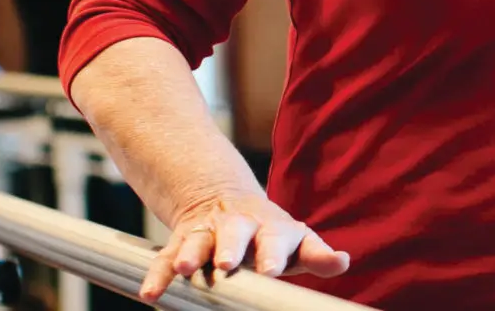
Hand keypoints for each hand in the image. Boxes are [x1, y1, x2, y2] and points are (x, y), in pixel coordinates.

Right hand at [142, 192, 350, 301]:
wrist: (223, 201)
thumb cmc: (268, 235)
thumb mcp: (295, 242)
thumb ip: (316, 254)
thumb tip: (343, 261)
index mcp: (273, 228)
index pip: (279, 236)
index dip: (275, 252)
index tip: (271, 268)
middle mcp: (240, 227)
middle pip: (236, 233)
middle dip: (231, 247)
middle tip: (227, 263)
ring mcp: (209, 233)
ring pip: (198, 240)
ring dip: (191, 253)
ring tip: (187, 267)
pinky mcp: (182, 242)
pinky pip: (167, 258)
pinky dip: (159, 275)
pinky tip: (152, 294)